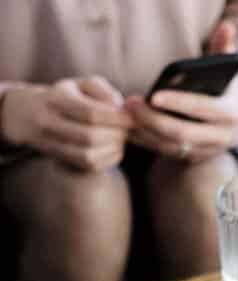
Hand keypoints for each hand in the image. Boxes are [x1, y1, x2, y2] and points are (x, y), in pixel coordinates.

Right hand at [0, 77, 130, 172]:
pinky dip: (110, 159)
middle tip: (127, 129)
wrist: (33, 115)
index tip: (131, 118)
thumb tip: (118, 105)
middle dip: (116, 134)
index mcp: (55, 99)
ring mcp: (53, 145)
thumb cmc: (68, 97)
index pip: (90, 113)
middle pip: (91, 137)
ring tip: (120, 137)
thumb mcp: (82, 84)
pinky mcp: (63, 161)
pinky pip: (91, 166)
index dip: (116, 118)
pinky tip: (113, 147)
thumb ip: (102, 89)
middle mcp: (49, 123)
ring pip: (89, 156)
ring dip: (114, 148)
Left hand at [125, 20, 237, 162]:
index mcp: (232, 113)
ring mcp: (210, 150)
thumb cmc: (230, 85)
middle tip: (131, 104)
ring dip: (147, 132)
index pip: (202, 110)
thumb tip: (227, 26)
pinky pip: (169, 153)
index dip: (177, 103)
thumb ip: (225, 46)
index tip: (152, 95)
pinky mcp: (198, 156)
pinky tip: (132, 128)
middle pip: (184, 133)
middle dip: (154, 120)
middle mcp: (223, 137)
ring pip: (174, 146)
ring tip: (127, 114)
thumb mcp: (230, 66)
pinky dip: (149, 142)